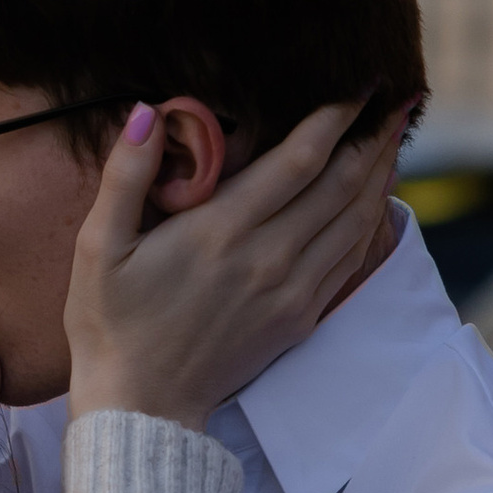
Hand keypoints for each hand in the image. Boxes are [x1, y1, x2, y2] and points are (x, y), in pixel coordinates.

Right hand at [64, 97, 403, 429]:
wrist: (141, 406)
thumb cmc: (110, 323)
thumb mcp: (96, 246)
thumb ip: (125, 174)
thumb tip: (148, 111)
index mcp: (221, 232)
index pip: (299, 160)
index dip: (334, 118)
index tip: (357, 85)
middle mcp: (268, 258)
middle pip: (341, 185)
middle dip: (372, 137)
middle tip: (396, 100)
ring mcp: (291, 292)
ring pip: (354, 221)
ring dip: (380, 175)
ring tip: (395, 138)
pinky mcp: (299, 318)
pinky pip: (349, 260)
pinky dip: (370, 223)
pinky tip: (375, 200)